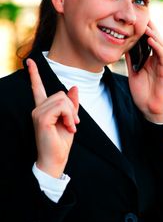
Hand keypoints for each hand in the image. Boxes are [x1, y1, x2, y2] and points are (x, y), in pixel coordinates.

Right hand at [27, 58, 78, 177]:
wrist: (56, 159)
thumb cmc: (61, 142)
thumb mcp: (70, 119)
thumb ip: (71, 104)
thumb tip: (74, 87)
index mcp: (44, 108)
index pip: (38, 88)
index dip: (34, 74)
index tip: (29, 61)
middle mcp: (38, 108)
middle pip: (60, 94)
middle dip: (72, 108)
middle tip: (74, 123)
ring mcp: (38, 112)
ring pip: (62, 99)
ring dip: (71, 113)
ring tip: (71, 126)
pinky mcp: (41, 117)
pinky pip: (61, 107)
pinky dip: (69, 116)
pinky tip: (68, 126)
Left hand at [125, 20, 162, 123]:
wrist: (150, 109)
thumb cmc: (142, 92)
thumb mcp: (133, 71)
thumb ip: (131, 58)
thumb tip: (123, 44)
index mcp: (150, 58)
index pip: (149, 40)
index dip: (144, 29)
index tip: (137, 18)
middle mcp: (157, 59)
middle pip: (156, 39)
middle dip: (150, 27)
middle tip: (143, 14)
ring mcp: (162, 64)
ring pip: (160, 44)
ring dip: (154, 34)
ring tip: (145, 25)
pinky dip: (157, 46)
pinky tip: (150, 39)